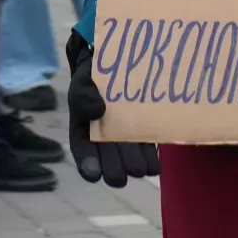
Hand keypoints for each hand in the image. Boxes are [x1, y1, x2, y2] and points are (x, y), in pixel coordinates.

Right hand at [66, 30, 159, 186]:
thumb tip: (98, 112)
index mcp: (84, 128)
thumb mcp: (83, 81)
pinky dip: (150, 156)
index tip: (93, 176)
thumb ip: (85, 95)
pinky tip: (154, 165)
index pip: (83, 150)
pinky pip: (145, 143)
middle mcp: (104, 135)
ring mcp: (125, 132)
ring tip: (142, 171)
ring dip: (135, 165)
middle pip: (108, 156)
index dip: (87, 164)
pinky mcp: (143, 126)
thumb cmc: (94, 74)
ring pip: (128, 153)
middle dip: (114, 168)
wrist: (116, 59)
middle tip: (120, 178)